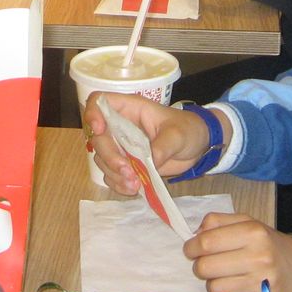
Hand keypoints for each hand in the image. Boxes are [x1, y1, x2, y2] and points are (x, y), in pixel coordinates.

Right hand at [82, 93, 218, 194]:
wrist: (199, 147)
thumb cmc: (188, 130)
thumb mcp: (178, 135)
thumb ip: (163, 146)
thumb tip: (148, 162)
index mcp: (130, 109)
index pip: (99, 102)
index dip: (93, 113)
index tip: (100, 130)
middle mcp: (121, 127)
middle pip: (98, 137)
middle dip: (109, 156)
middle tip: (127, 171)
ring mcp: (122, 147)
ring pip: (102, 159)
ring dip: (114, 174)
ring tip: (135, 184)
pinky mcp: (127, 165)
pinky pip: (112, 175)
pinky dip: (119, 184)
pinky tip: (133, 189)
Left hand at [186, 213, 291, 291]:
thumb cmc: (274, 247)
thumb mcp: (251, 225)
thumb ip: (220, 222)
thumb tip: (194, 233)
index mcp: (253, 232)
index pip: (206, 242)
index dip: (191, 248)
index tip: (191, 251)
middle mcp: (258, 257)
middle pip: (205, 267)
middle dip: (200, 267)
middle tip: (209, 266)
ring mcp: (261, 284)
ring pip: (214, 289)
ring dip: (214, 285)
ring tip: (226, 279)